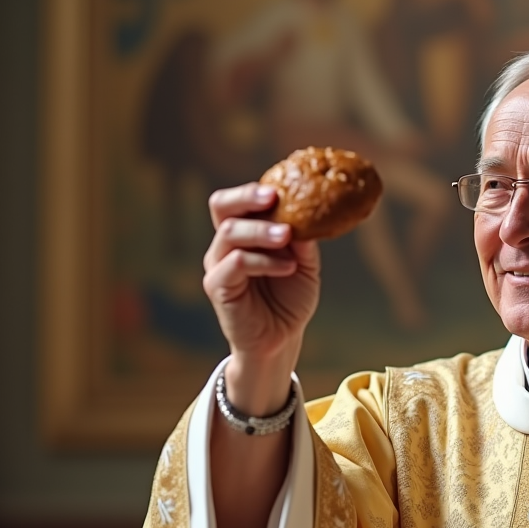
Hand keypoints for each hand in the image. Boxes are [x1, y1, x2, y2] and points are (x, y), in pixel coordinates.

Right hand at [203, 183, 319, 412]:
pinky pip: (236, 263)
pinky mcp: (217, 286)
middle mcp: (226, 243)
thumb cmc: (290, 299)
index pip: (240, 199)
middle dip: (246, 196)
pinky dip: (263, 260)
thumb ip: (304, 241)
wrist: (281, 339)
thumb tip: (310, 214)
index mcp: (245, 232)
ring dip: (261, 230)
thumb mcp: (305, 265)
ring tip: (288, 237)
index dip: (256, 189)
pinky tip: (287, 266)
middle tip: (274, 198)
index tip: (283, 188)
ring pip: (230, 232)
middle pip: (221, 205)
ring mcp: (218, 263)